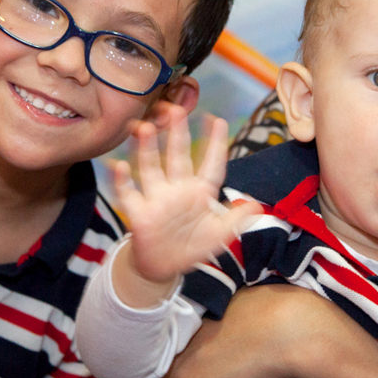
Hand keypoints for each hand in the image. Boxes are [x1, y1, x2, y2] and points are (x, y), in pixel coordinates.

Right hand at [115, 106, 261, 287]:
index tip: (217, 121)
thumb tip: (257, 206)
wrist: (162, 268)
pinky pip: (128, 193)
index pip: (210, 165)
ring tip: (146, 128)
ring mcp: (157, 199)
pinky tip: (119, 165)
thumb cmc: (192, 247)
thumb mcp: (218, 236)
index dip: (215, 145)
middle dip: (177, 134)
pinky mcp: (138, 213)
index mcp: (199, 192)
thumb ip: (235, 220)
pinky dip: (122, 180)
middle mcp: (177, 190)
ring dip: (147, 148)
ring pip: (151, 167)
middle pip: (177, 157)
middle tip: (176, 109)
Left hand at [143, 284, 312, 377]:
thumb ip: (219, 312)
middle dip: (176, 376)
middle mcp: (176, 342)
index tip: (196, 365)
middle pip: (162, 366)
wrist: (286, 334)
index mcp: (188, 318)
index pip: (168, 344)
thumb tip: (223, 316)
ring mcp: (178, 370)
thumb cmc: (274, 311)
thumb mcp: (238, 299)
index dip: (181, 358)